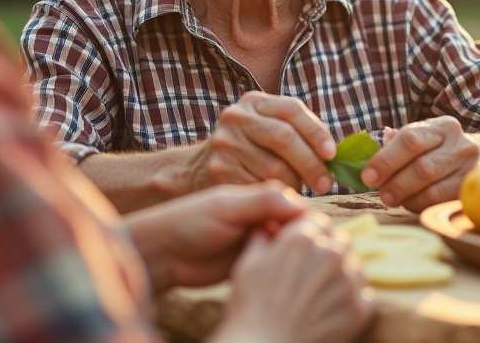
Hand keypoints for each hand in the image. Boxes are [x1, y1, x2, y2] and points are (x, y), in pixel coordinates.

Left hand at [124, 181, 307, 290]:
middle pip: (297, 230)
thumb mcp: (226, 206)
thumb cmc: (189, 221)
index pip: (298, 207)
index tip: (317, 236)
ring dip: (294, 260)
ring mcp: (258, 242)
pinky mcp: (252, 264)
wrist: (162, 253)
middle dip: (304, 243)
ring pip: (289, 251)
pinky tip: (281, 281)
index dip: (309, 221)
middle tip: (305, 259)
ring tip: (294, 272)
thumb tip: (301, 203)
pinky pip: (275, 269)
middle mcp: (263, 219)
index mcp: (260, 199)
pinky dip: (281, 274)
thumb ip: (262, 201)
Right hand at [194, 91, 336, 194]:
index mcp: (254, 101)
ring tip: (300, 190)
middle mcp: (237, 117)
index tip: (332, 154)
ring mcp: (225, 143)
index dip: (316, 132)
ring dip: (295, 183)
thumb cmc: (248, 150)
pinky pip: (260, 187)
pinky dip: (275, 195)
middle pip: (284, 138)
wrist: (196, 170)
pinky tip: (279, 198)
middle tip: (327, 184)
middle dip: (311, 163)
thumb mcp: (266, 128)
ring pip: (275, 168)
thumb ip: (297, 131)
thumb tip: (337, 154)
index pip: (292, 109)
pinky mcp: (219, 171)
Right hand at [211, 215, 374, 342]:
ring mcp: (347, 282)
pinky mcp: (359, 309)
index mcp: (302, 238)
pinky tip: (335, 306)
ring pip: (355, 264)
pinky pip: (367, 294)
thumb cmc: (250, 307)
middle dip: (328, 249)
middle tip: (311, 269)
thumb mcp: (246, 264)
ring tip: (321, 290)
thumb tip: (268, 226)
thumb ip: (262, 237)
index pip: (318, 220)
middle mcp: (329, 254)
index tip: (303, 246)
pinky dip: (355, 299)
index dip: (309, 232)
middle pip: (339, 238)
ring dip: (342, 272)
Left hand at [360, 117, 479, 210]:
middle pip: (421, 168)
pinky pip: (440, 203)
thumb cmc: (440, 148)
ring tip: (392, 199)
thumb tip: (373, 154)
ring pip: (431, 189)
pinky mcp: (471, 191)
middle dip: (395, 183)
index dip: (385, 160)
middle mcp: (460, 144)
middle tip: (381, 193)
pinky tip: (411, 202)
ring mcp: (469, 169)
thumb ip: (397, 143)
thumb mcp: (423, 136)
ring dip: (406, 197)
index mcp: (442, 126)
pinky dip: (419, 205)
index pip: (410, 139)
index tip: (368, 176)